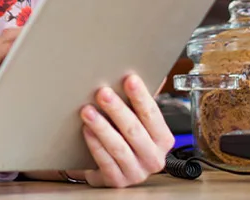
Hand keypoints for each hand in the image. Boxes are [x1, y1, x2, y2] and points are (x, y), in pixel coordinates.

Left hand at [70, 73, 173, 187]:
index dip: (141, 97)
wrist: (116, 170)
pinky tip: (86, 130)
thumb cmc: (128, 140)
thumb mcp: (139, 122)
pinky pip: (105, 162)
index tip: (129, 79)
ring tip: (87, 110)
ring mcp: (136, 173)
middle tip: (102, 92)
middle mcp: (154, 159)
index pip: (153, 115)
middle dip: (117, 109)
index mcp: (164, 140)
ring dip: (102, 127)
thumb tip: (143, 68)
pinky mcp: (118, 182)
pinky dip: (95, 145)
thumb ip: (141, 102)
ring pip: (118, 147)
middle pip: (134, 131)